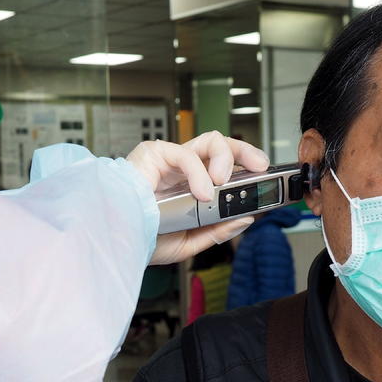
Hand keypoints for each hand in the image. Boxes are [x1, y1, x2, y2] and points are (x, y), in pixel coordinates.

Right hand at [127, 131, 269, 264]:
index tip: (267, 183)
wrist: (115, 239)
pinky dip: (199, 173)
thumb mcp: (188, 241)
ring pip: (209, 140)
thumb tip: (246, 218)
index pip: (225, 168)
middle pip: (222, 146)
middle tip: (260, 166)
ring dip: (226, 157)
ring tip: (224, 181)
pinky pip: (186, 154)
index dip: (247, 172)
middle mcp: (183, 169)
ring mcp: (170, 159)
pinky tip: (202, 192)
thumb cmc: (142, 237)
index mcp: (191, 187)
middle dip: (246, 151)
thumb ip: (216, 230)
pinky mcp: (155, 153)